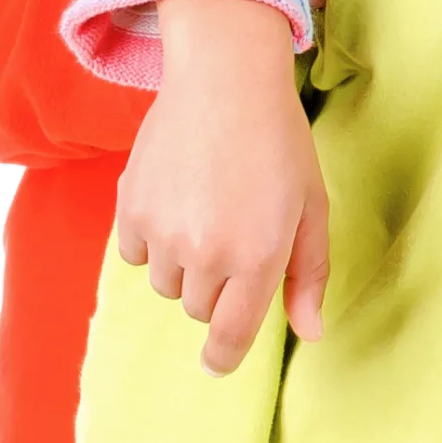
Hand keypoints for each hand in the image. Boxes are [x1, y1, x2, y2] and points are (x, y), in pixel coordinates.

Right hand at [115, 0, 329, 374]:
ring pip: (167, 284)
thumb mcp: (312, 206)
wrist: (225, 80)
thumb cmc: (278, 142)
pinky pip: (134, 254)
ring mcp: (162, 233)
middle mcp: (206, 254)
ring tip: (208, 210)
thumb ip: (309, 275)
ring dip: (185, 264)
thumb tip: (310, 332)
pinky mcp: (129, 210)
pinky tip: (178, 198)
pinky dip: (152, 239)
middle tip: (236, 235)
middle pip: (201, 309)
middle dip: (219, 286)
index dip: (224, 356)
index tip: (218, 362)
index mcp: (258, 257)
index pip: (231, 336)